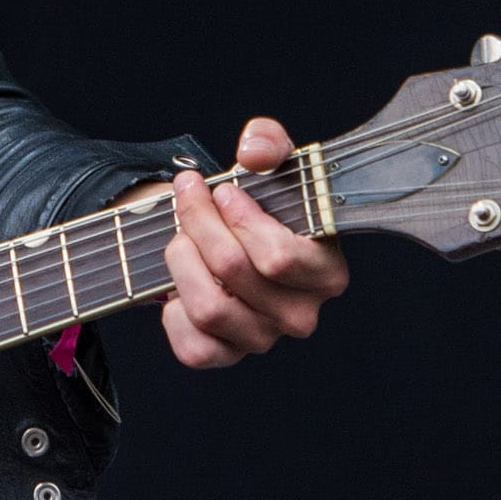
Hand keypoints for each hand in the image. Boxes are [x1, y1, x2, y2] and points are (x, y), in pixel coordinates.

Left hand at [148, 117, 348, 368]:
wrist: (232, 239)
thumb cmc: (261, 204)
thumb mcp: (271, 163)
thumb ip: (269, 142)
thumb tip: (254, 153)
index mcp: (327, 273)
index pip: (278, 258)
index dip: (240, 219)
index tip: (224, 190)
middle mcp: (301, 315)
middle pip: (234, 272)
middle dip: (199, 224)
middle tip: (188, 197)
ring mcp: (263, 340)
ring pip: (209, 307)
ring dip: (182, 260)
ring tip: (180, 237)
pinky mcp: (225, 356)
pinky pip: (191, 345)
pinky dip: (173, 310)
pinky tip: (182, 283)